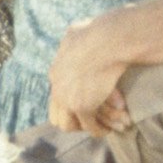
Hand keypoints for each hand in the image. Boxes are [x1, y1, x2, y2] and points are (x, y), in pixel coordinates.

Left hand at [48, 18, 133, 134]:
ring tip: (96, 128)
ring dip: (82, 128)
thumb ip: (73, 38)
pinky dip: (97, 130)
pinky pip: (89, 126)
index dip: (68, 102)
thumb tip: (75, 31)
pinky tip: (106, 130)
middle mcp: (57, 87)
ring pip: (68, 124)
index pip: (56, 95)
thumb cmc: (99, 32)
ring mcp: (67, 99)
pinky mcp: (82, 106)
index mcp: (56, 71)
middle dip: (71, 120)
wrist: (106, 40)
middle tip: (86, 121)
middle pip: (56, 115)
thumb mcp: (78, 32)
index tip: (82, 104)